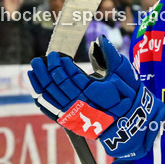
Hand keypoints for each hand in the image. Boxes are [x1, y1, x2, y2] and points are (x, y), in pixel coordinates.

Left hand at [28, 36, 164, 159]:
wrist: (130, 123)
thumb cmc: (128, 96)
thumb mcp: (124, 73)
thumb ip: (111, 56)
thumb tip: (100, 40)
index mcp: (95, 93)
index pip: (72, 77)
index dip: (62, 65)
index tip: (57, 55)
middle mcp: (82, 105)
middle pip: (59, 86)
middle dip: (49, 70)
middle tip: (44, 57)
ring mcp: (75, 115)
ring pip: (51, 97)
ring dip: (40, 82)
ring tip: (34, 67)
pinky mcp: (70, 121)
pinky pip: (50, 110)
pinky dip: (41, 98)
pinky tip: (35, 87)